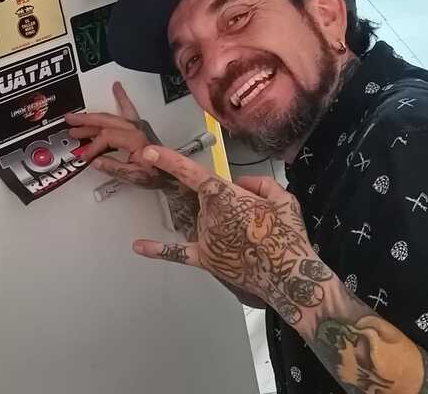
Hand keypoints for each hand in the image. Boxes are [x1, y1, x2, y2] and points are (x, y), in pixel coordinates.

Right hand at [66, 82, 170, 189]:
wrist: (171, 173)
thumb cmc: (156, 175)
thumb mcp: (135, 176)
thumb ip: (114, 168)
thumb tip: (96, 161)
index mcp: (136, 139)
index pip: (107, 137)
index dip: (93, 146)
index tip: (86, 156)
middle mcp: (137, 128)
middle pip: (106, 120)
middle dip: (86, 121)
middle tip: (69, 122)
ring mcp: (138, 125)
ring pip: (111, 116)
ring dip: (93, 117)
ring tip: (76, 117)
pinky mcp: (139, 126)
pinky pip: (128, 108)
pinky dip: (121, 97)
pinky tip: (117, 87)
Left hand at [131, 145, 321, 323]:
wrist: (289, 275)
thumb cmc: (288, 236)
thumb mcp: (283, 198)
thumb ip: (260, 184)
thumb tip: (243, 185)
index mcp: (226, 195)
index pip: (191, 172)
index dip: (168, 160)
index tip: (148, 152)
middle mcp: (209, 214)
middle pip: (208, 200)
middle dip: (229, 205)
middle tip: (256, 222)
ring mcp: (204, 237)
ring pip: (205, 220)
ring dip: (224, 224)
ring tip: (253, 240)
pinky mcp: (205, 259)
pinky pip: (177, 253)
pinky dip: (157, 250)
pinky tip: (138, 246)